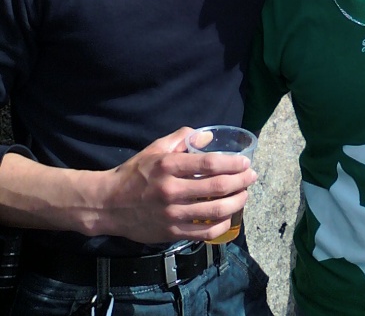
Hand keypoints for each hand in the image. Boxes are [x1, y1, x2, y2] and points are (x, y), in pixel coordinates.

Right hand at [94, 127, 256, 243]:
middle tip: (252, 177)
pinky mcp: (171, 233)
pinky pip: (203, 232)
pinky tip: (228, 216)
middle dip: (240, 181)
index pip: (209, 163)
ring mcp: (172, 214)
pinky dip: (221, 224)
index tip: (245, 162)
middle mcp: (171, 190)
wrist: (108, 204)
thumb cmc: (134, 173)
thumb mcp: (155, 149)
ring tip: (244, 194)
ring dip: (236, 202)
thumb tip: (208, 136)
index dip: (232, 163)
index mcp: (168, 166)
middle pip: (216, 187)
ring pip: (214, 210)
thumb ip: (181, 139)